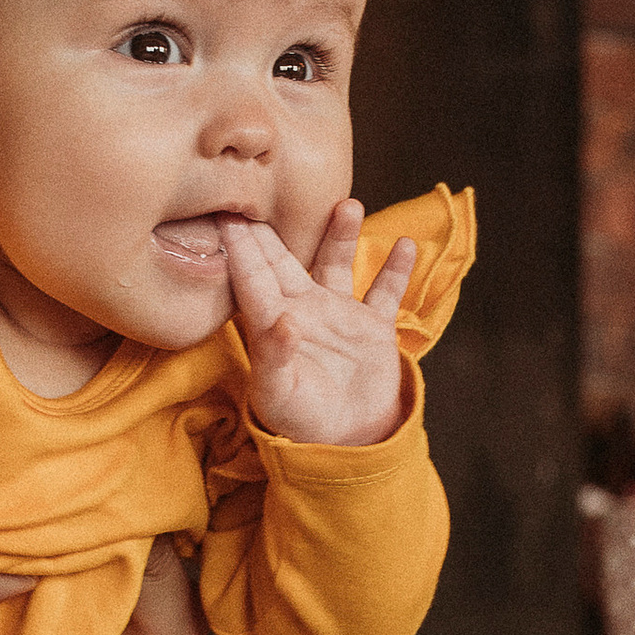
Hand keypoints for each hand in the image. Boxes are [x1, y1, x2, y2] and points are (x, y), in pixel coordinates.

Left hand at [221, 205, 414, 448]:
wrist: (345, 445)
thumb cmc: (300, 423)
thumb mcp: (280, 395)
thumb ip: (276, 358)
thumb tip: (283, 321)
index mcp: (272, 327)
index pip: (252, 281)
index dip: (241, 250)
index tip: (228, 216)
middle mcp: (302, 312)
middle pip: (286, 261)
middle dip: (276, 228)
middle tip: (262, 190)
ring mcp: (338, 316)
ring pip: (336, 264)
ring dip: (341, 236)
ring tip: (347, 205)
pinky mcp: (371, 328)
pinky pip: (385, 292)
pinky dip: (395, 271)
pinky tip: (405, 245)